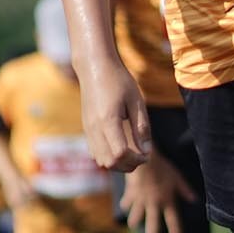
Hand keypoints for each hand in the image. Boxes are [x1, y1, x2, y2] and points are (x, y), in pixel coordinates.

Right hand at [79, 53, 150, 172]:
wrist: (95, 67)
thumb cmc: (119, 81)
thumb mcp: (136, 101)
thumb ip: (141, 127)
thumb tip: (146, 151)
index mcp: (108, 120)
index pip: (120, 153)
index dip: (136, 159)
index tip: (147, 154)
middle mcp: (95, 128)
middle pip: (110, 162)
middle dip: (128, 165)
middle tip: (142, 156)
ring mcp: (88, 130)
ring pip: (101, 161)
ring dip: (118, 164)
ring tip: (132, 153)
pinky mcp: (86, 129)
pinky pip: (95, 153)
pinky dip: (108, 157)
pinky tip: (120, 147)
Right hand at [120, 151, 190, 232]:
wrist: (144, 160)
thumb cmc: (163, 167)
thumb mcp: (177, 178)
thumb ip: (185, 190)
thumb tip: (195, 200)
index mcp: (167, 201)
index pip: (173, 220)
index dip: (176, 231)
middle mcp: (154, 204)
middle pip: (153, 224)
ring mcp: (141, 200)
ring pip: (137, 215)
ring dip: (134, 220)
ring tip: (132, 226)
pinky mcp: (131, 194)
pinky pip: (127, 202)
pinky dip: (126, 205)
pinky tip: (124, 208)